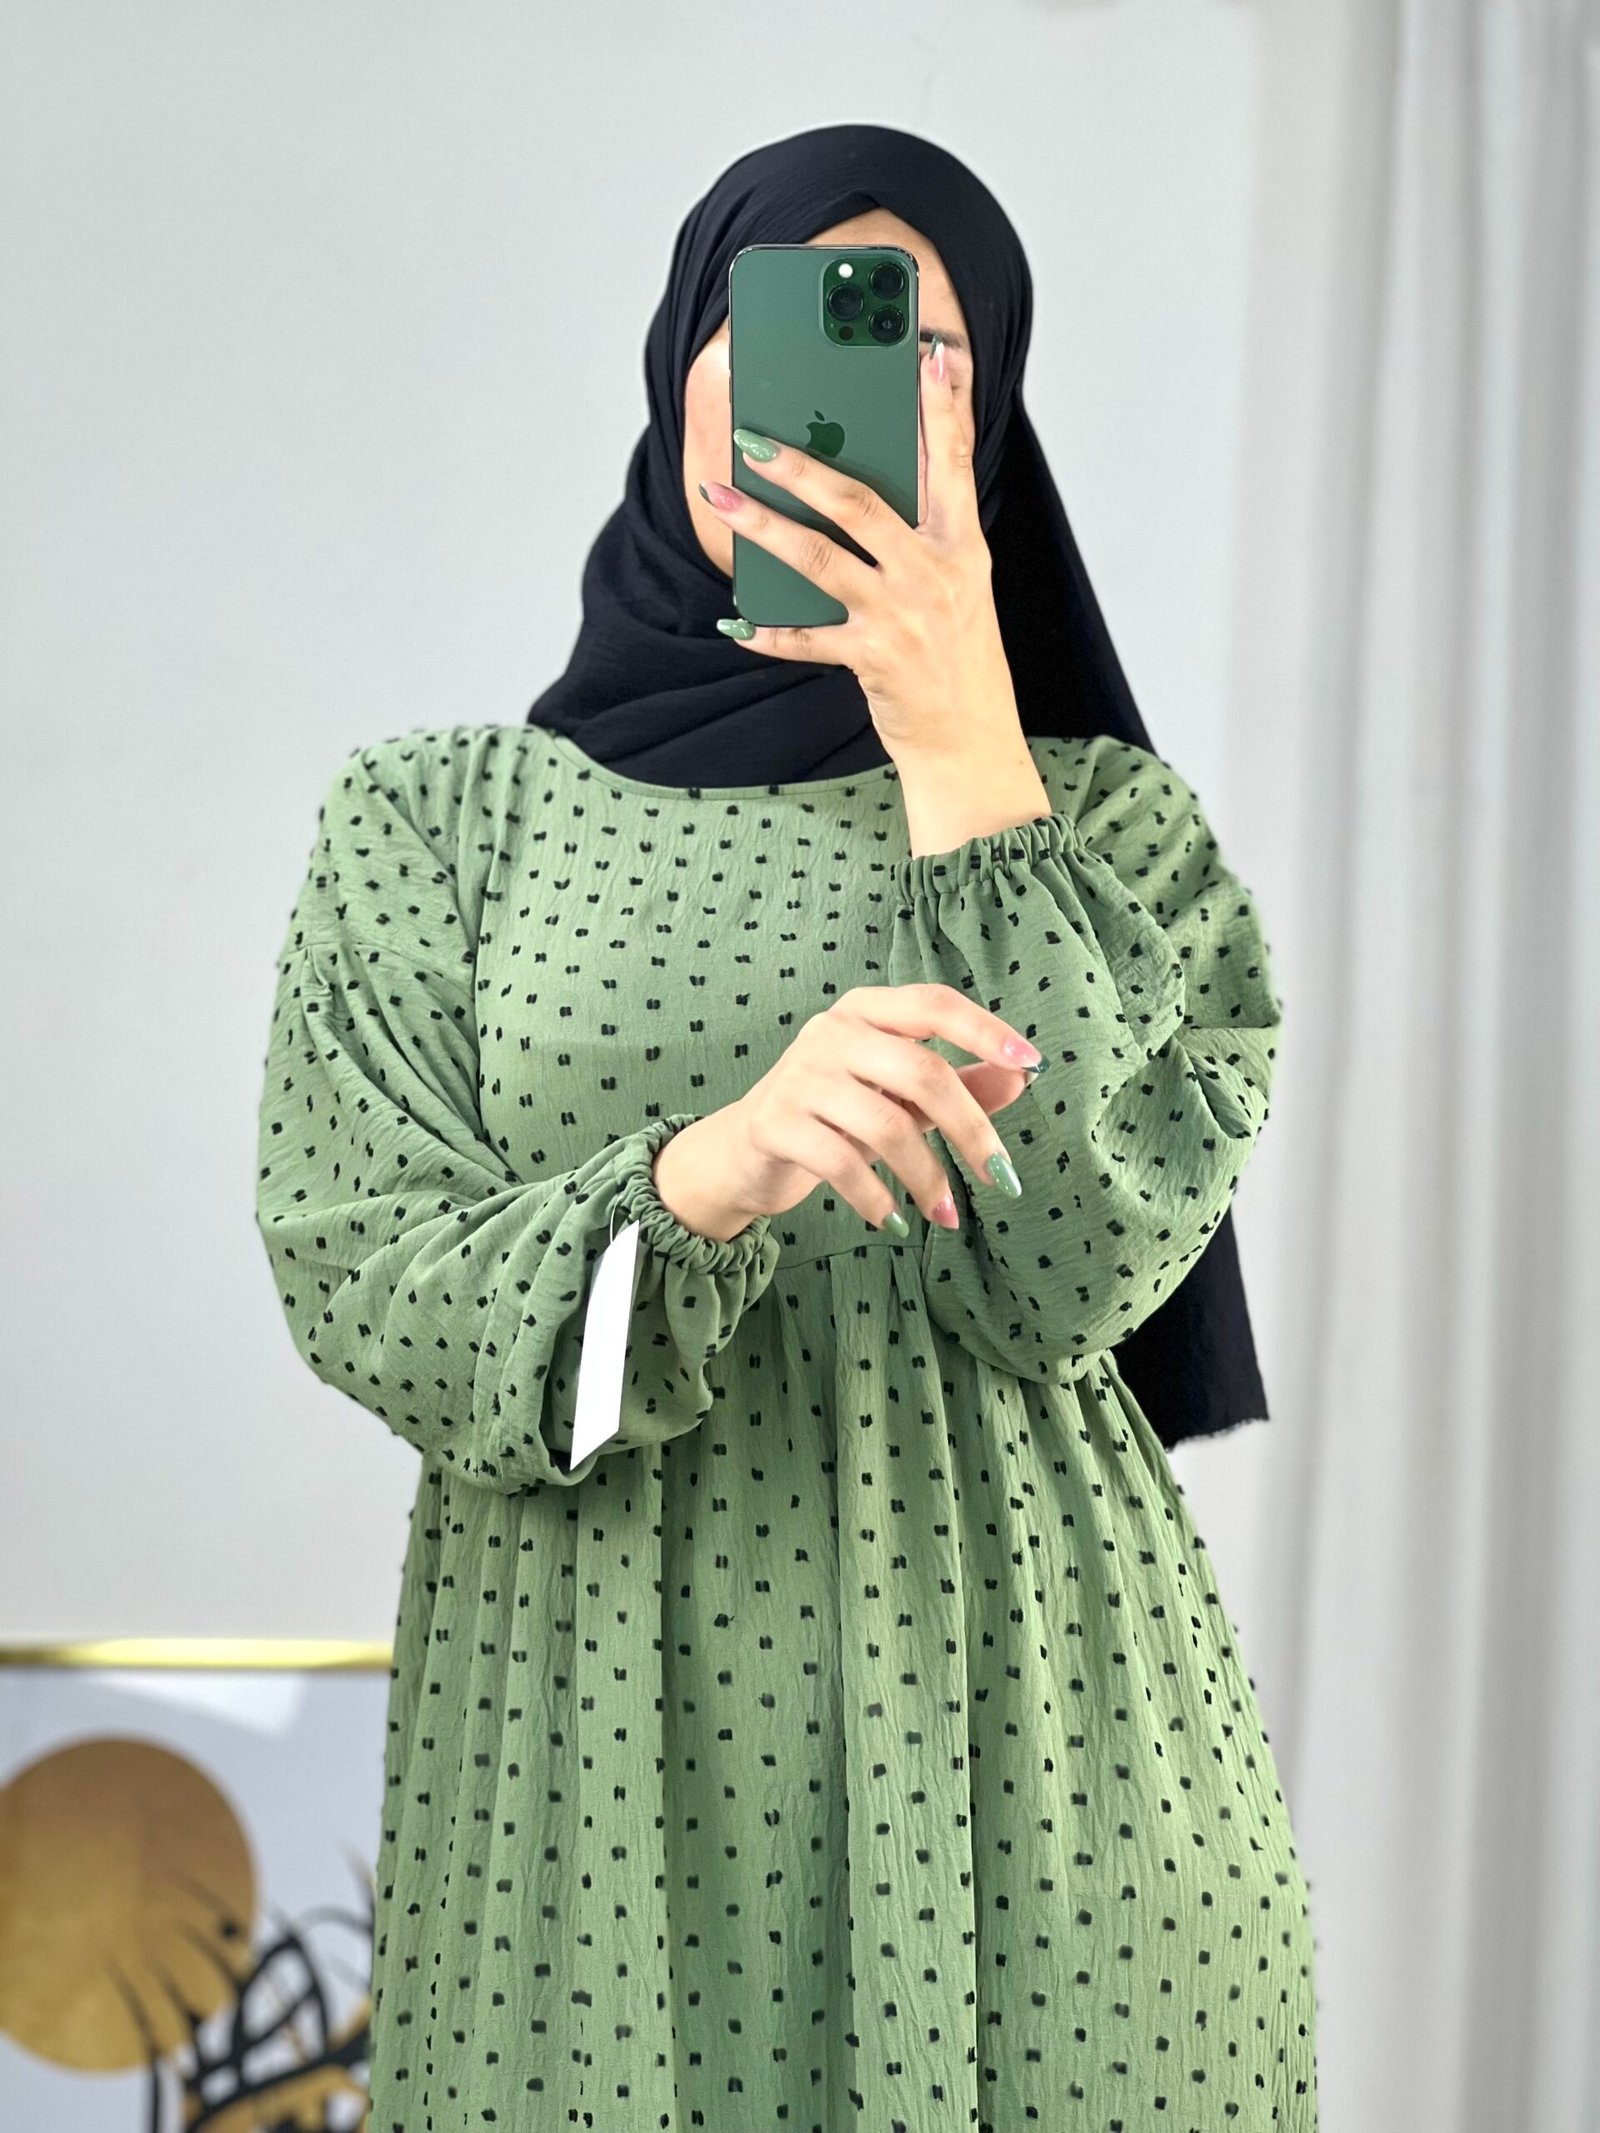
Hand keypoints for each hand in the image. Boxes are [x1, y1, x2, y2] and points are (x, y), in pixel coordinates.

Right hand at [652, 981, 1044, 1240]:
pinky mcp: (775, 1123)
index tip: (1032, 1065)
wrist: (744, 1152)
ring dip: (928, 1178)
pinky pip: (843, 1163)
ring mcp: (799, 1075)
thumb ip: (959, 1084)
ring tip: (947, 1216)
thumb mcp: (900, 1096)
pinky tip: (895, 1222)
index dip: (985, 1030)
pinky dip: (878, 1199)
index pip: (934, 1004)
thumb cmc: (835, 1116)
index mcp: (867, 1011)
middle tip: (1002, 1179)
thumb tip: (1022, 1078)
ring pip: (887, 1124)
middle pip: (922, 1072)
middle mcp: (831, 1031)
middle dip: (971, 1131)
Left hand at [700, 334, 1020, 765]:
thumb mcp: (959, 584)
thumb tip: (864, 483)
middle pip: (861, 502)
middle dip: (801, 464)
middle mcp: (933, 573)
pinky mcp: (872, 659)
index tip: (932, 352)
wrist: (971, 741)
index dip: (945, 404)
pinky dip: (768, 632)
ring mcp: (900, 616)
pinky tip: (734, 623)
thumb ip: (924, 532)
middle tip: (753, 437)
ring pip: (820, 558)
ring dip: (762, 527)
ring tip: (720, 497)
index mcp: (961, 545)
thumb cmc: (959, 657)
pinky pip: (806, 639)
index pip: (955, 459)